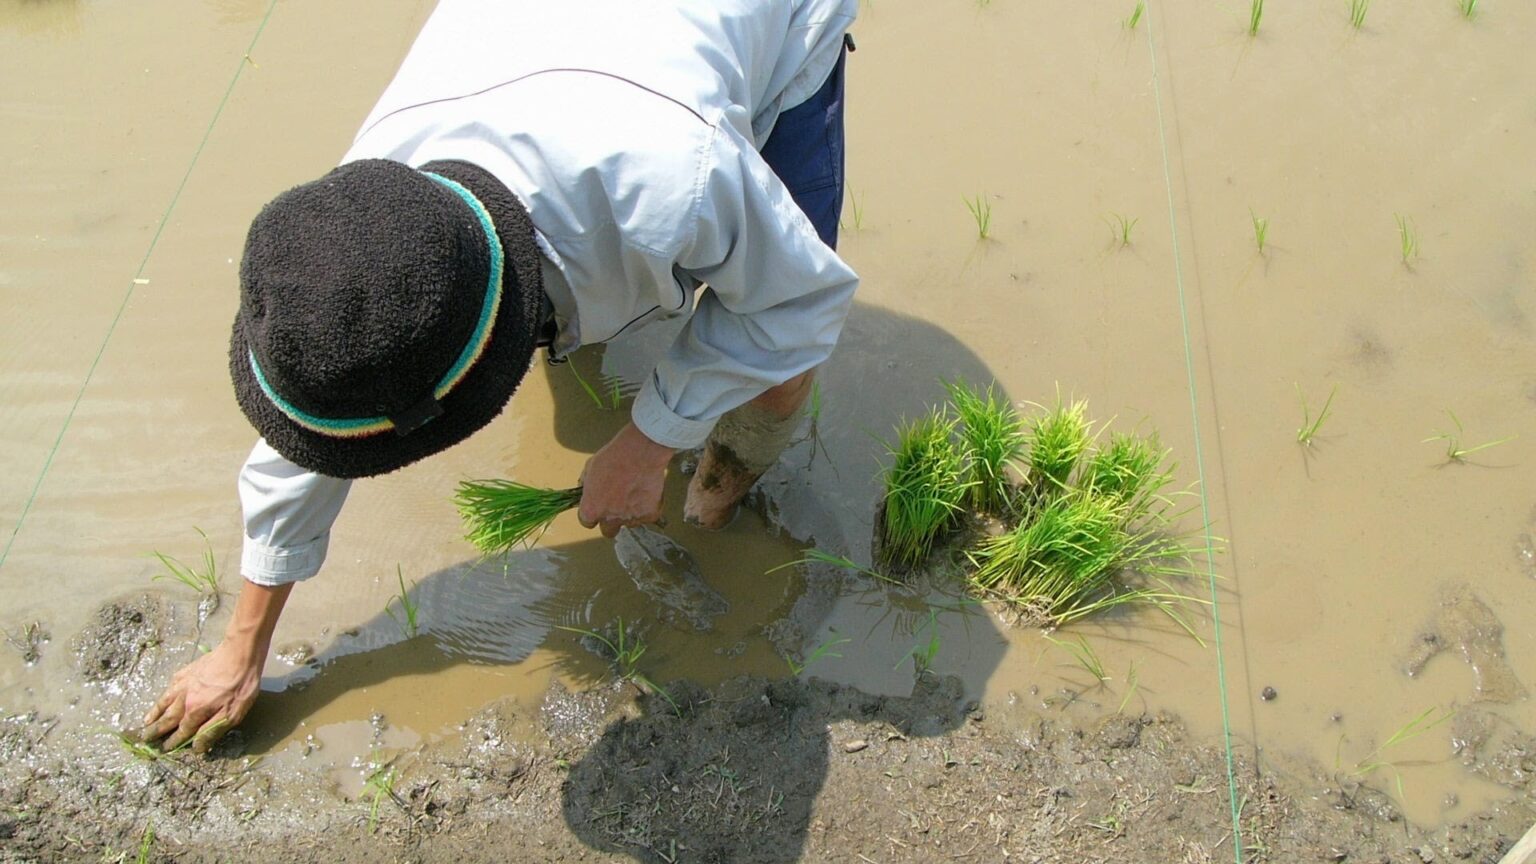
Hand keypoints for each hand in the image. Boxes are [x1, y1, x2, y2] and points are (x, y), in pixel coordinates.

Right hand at [138, 639, 263, 752]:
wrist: (239, 652)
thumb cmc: (240, 685)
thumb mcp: (233, 713)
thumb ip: (211, 730)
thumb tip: (196, 747)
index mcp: (195, 711)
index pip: (182, 731)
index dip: (173, 741)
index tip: (163, 749)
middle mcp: (184, 699)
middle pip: (168, 718)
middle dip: (156, 730)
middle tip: (145, 739)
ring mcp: (183, 683)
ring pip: (165, 702)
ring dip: (155, 713)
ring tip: (146, 722)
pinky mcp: (187, 671)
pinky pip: (170, 686)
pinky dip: (164, 694)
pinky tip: (163, 697)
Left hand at [578, 421, 675, 537]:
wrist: (640, 452)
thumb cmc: (614, 457)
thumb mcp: (590, 468)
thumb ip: (587, 485)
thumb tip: (586, 489)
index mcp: (591, 509)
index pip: (587, 522)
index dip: (592, 513)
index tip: (597, 507)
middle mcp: (610, 519)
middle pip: (608, 531)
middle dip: (610, 521)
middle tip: (616, 505)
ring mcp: (631, 519)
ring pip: (629, 523)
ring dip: (630, 512)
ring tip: (634, 492)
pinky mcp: (649, 515)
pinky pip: (646, 516)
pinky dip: (647, 507)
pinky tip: (645, 492)